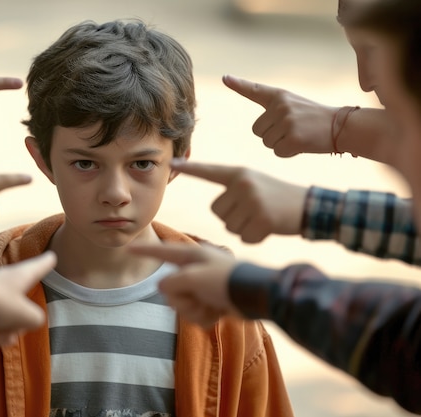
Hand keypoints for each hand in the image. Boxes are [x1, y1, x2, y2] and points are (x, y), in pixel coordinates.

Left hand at [0, 251, 56, 344]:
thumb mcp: (26, 315)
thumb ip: (36, 318)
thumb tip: (32, 320)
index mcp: (20, 275)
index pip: (39, 266)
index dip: (47, 262)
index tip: (52, 256)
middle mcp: (6, 281)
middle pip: (22, 301)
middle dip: (22, 318)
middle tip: (20, 325)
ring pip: (7, 316)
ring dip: (6, 330)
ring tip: (2, 335)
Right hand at [129, 243, 239, 327]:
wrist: (255, 297)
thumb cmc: (225, 281)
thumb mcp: (193, 277)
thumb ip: (172, 282)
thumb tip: (165, 289)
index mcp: (191, 256)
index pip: (162, 252)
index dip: (144, 251)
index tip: (129, 248)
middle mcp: (194, 270)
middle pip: (169, 289)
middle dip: (181, 299)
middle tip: (197, 298)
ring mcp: (202, 288)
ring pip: (181, 305)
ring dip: (194, 310)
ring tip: (210, 306)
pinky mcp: (210, 303)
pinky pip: (194, 315)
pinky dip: (205, 317)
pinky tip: (217, 313)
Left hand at [172, 159, 306, 242]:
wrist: (309, 206)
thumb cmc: (278, 197)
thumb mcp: (255, 184)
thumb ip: (234, 190)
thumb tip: (216, 208)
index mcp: (239, 174)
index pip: (209, 171)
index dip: (189, 168)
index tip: (172, 163)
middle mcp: (243, 184)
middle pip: (216, 211)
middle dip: (231, 217)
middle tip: (254, 210)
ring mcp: (253, 201)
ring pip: (229, 226)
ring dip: (243, 228)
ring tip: (262, 217)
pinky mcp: (262, 219)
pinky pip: (243, 238)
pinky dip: (254, 238)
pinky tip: (268, 228)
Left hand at [223, 74, 337, 156]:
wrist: (342, 126)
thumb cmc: (315, 119)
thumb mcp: (294, 107)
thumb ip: (275, 112)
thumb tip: (259, 129)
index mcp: (280, 96)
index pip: (255, 90)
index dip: (238, 85)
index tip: (225, 78)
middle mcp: (281, 106)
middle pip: (257, 130)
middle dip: (271, 135)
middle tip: (293, 130)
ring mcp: (286, 121)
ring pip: (266, 142)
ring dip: (280, 144)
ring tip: (299, 135)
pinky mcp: (292, 138)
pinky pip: (277, 152)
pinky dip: (288, 152)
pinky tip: (302, 144)